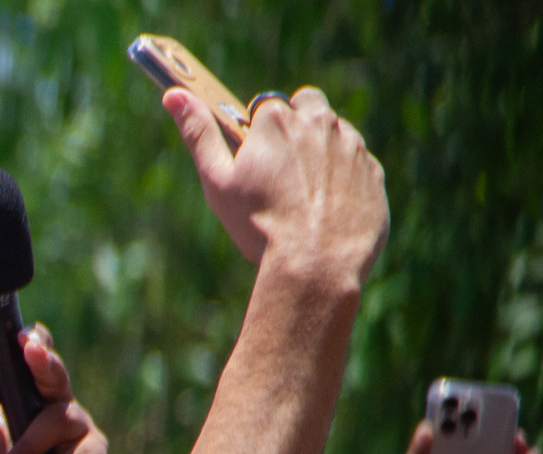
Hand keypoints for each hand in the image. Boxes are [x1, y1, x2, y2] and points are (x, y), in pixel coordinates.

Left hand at [0, 326, 109, 453]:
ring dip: (29, 447)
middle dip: (44, 362)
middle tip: (30, 350)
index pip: (33, 364)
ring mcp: (80, 437)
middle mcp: (57, 412)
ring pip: (62, 420)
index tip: (24, 332)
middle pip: (56, 378)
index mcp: (25, 402)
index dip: (34, 345)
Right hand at [164, 85, 386, 281]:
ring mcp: (352, 146)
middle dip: (295, 130)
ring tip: (303, 199)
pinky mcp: (373, 173)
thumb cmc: (259, 224)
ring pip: (334, 137)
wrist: (315, 264)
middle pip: (306, 110)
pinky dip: (344, 182)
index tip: (254, 163)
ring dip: (321, 155)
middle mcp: (320, 122)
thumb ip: (198, 134)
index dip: (257, 136)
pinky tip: (327, 212)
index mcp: (277, 119)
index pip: (266, 109)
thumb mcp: (217, 181)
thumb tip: (172, 94)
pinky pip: (357, 167)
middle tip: (280, 173)